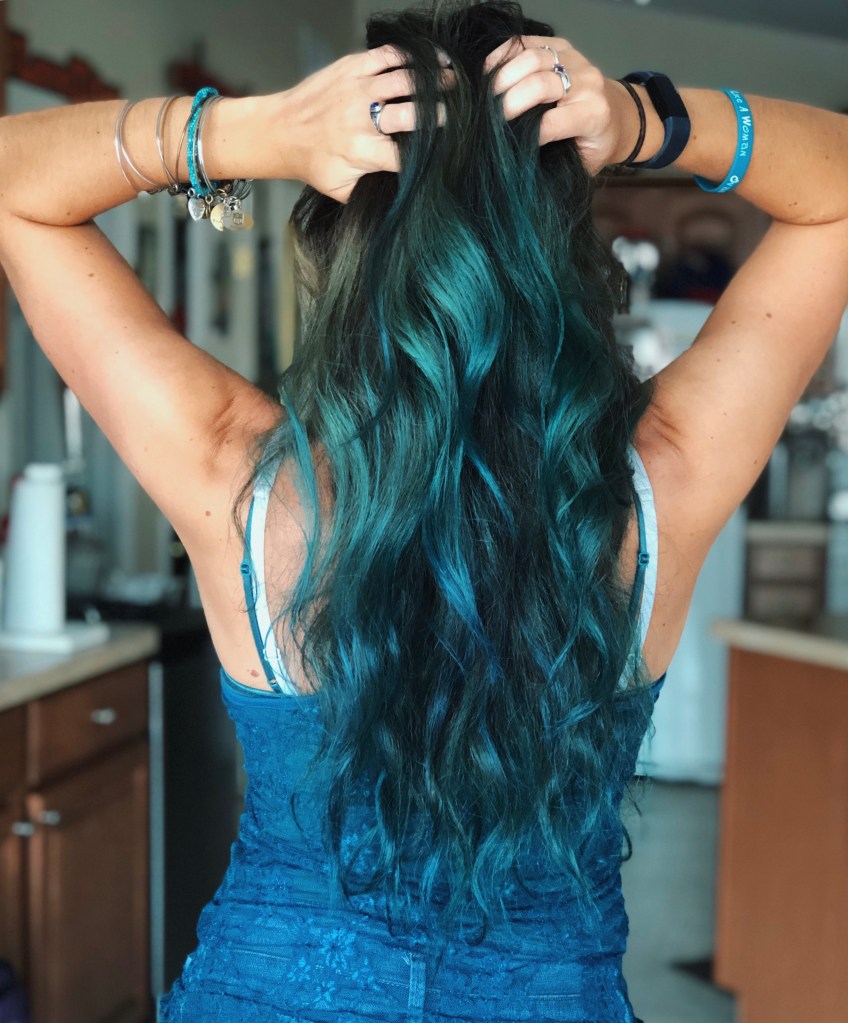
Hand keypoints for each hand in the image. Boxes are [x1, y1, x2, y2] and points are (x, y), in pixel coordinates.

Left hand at [277, 44, 451, 203]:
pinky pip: (388, 56)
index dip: (430, 155)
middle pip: (413, 114)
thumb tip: (400, 202)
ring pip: (405, 79)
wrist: (281, 130)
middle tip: (458, 114)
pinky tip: (430, 60)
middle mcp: (361, 118)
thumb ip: (370, 195)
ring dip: (434, 80)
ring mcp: (357, 88)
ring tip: (454, 82)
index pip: (407, 155)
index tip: (445, 155)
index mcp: (361, 152)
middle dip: (440, 115)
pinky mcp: (352, 67)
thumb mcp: (341, 191)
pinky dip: (412, 56)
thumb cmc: (314, 163)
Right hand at [483, 35, 631, 174]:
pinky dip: (505, 55)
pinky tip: (490, 71)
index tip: (506, 143)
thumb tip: (520, 164)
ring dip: (504, 75)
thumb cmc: (595, 144)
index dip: (524, 134)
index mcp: (592, 115)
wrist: (618, 114)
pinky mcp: (562, 46)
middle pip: (540, 84)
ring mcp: (575, 60)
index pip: (551, 123)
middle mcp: (586, 83)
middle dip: (509, 102)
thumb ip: (558, 164)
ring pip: (533, 58)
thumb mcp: (582, 164)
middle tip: (490, 117)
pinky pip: (529, 42)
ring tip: (486, 93)